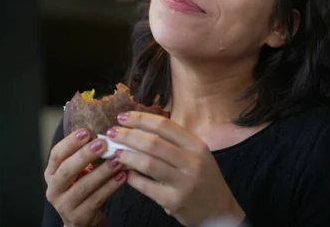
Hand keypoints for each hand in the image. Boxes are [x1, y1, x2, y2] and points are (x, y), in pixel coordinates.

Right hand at [45, 128, 126, 226]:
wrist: (83, 219)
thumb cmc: (83, 187)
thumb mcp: (79, 171)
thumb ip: (85, 155)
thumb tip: (105, 133)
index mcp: (52, 173)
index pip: (56, 155)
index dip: (70, 142)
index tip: (86, 131)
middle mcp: (54, 189)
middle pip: (66, 170)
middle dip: (85, 155)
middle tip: (102, 143)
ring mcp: (65, 205)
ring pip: (84, 186)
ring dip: (103, 171)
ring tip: (118, 160)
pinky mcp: (80, 217)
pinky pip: (97, 199)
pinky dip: (111, 186)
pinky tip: (122, 176)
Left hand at [106, 111, 245, 226]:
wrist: (217, 211)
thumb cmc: (202, 178)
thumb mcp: (197, 155)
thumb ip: (173, 142)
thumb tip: (139, 128)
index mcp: (197, 146)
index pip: (165, 126)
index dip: (141, 119)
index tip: (123, 117)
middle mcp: (192, 162)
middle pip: (154, 143)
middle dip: (128, 135)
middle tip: (111, 133)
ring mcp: (183, 183)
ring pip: (148, 163)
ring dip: (126, 155)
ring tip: (115, 152)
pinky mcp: (173, 201)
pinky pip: (145, 186)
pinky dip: (132, 177)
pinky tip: (124, 172)